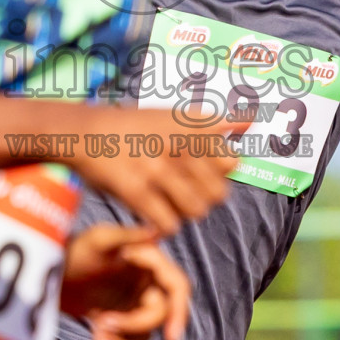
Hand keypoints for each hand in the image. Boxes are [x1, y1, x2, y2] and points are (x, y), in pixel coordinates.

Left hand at [61, 223, 191, 339]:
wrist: (49, 273)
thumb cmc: (73, 250)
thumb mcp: (98, 239)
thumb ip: (128, 234)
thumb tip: (160, 231)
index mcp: (149, 260)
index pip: (177, 287)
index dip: (180, 311)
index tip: (171, 338)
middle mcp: (148, 281)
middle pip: (162, 313)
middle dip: (135, 324)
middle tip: (105, 325)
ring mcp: (135, 302)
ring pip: (147, 331)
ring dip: (125, 338)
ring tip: (97, 335)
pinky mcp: (121, 318)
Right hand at [69, 108, 245, 235]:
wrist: (88, 131)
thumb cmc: (135, 125)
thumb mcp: (174, 115)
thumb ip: (213, 122)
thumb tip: (250, 120)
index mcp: (189, 128)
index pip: (231, 162)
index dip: (222, 172)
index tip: (206, 171)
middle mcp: (176, 148)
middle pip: (218, 193)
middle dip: (208, 197)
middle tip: (189, 192)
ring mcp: (156, 171)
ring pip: (197, 211)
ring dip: (188, 212)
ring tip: (173, 203)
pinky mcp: (135, 191)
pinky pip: (168, 224)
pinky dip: (166, 224)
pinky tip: (156, 214)